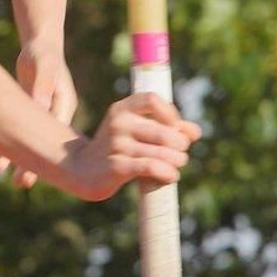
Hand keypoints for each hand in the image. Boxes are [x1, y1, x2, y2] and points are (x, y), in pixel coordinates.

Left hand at [0, 44, 78, 188]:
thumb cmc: (43, 53)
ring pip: (32, 142)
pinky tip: (0, 163)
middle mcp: (56, 114)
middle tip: (24, 183)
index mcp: (65, 105)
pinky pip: (20, 133)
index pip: (59, 135)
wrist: (38, 45)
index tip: (43, 169)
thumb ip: (42, 87)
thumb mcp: (44, 67)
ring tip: (12, 181)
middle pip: (46, 144)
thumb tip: (40, 107)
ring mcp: (42, 115)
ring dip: (22, 160)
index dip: (51, 153)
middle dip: (36, 164)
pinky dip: (11, 145)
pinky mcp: (30, 112)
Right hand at [62, 92, 201, 201]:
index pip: (152, 100)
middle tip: (180, 154)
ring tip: (176, 166)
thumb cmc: (117, 149)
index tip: (175, 129)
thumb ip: (167, 128)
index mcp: (122, 109)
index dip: (171, 114)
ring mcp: (115, 145)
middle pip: (165, 131)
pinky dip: (167, 172)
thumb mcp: (137, 132)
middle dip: (180, 145)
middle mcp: (118, 123)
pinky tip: (170, 176)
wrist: (81, 170)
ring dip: (177, 161)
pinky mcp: (115, 166)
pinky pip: (151, 167)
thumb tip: (195, 132)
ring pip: (162, 152)